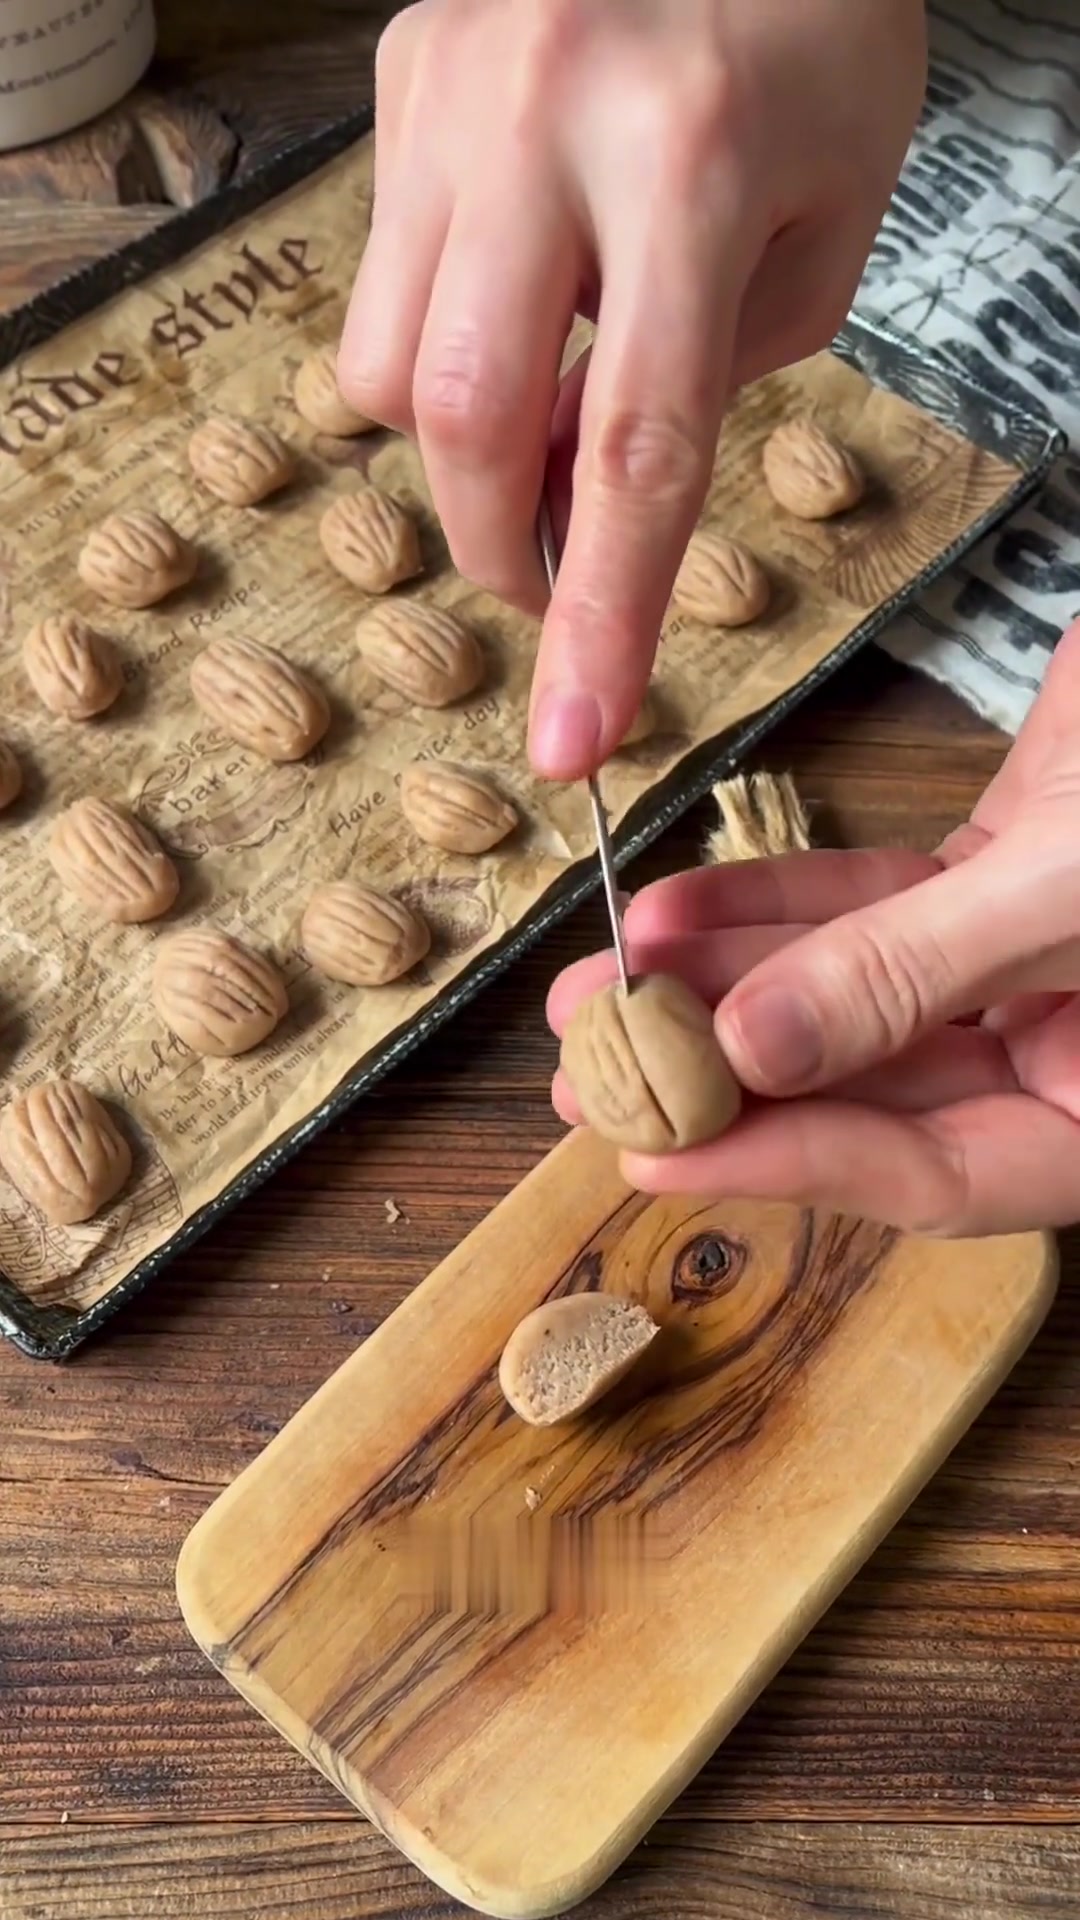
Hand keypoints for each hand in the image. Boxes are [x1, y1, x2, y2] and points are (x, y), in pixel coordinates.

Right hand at [338, 0, 926, 778]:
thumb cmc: (815, 44)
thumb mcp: (830, 223)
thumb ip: (713, 375)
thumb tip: (579, 493)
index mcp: (695, 159)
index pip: (634, 444)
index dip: (601, 613)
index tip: (574, 735)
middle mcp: (545, 116)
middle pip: (463, 418)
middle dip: (501, 546)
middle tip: (547, 580)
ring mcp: (448, 90)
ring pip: (387, 365)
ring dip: (458, 439)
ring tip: (542, 395)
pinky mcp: (398, 76)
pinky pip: (380, 276)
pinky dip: (442, 332)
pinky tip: (514, 287)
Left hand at [548, 622, 1079, 1236]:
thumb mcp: (1074, 884)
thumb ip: (916, 972)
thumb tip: (755, 1052)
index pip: (940, 1171)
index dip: (790, 1162)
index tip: (648, 1149)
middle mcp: (1077, 1053)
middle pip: (880, 1095)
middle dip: (726, 1076)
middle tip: (589, 1068)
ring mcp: (1043, 970)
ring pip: (860, 999)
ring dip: (727, 986)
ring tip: (600, 980)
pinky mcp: (1010, 880)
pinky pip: (877, 912)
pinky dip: (779, 904)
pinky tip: (676, 905)